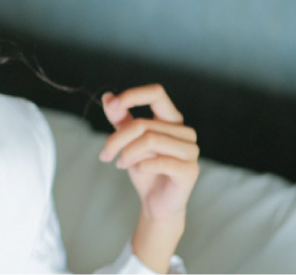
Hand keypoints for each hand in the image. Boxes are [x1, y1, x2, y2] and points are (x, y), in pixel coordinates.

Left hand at [99, 84, 199, 271]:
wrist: (155, 203)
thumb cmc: (143, 169)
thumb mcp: (127, 141)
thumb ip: (120, 118)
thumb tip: (108, 96)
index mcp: (171, 119)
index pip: (156, 93)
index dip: (133, 95)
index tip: (113, 105)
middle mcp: (185, 132)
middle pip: (143, 124)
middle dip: (117, 139)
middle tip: (105, 154)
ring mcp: (191, 151)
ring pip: (150, 140)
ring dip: (127, 153)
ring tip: (118, 163)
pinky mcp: (190, 170)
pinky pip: (160, 160)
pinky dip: (141, 165)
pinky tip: (135, 170)